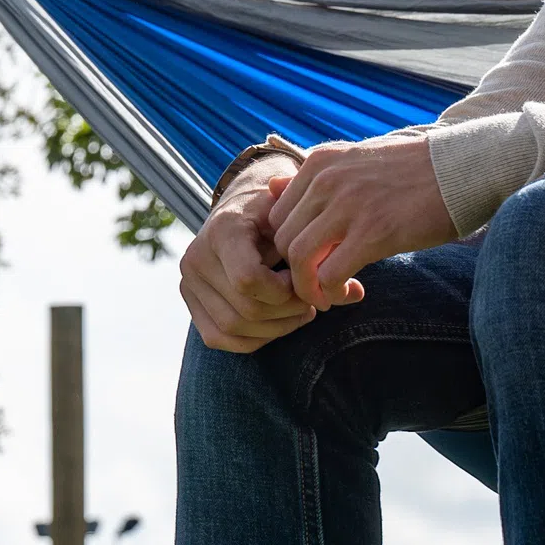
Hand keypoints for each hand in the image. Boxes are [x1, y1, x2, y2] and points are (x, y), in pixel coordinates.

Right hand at [178, 157, 317, 352]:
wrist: (245, 205)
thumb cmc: (279, 212)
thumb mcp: (299, 223)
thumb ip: (324, 256)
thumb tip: (356, 294)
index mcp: (224, 229)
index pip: (248, 280)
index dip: (284, 291)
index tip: (302, 279)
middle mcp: (196, 256)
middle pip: (245, 309)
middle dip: (286, 313)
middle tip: (310, 303)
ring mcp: (188, 281)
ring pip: (232, 328)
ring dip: (274, 328)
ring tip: (297, 311)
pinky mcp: (189, 301)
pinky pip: (217, 337)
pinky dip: (251, 339)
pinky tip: (276, 324)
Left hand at [269, 134, 452, 310]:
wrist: (462, 169)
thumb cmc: (413, 170)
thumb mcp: (355, 160)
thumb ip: (312, 177)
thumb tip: (271, 189)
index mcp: (320, 162)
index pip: (276, 215)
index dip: (287, 246)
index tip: (309, 261)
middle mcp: (327, 180)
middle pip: (283, 239)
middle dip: (295, 271)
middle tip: (319, 284)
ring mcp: (348, 205)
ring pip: (299, 259)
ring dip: (308, 288)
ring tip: (328, 296)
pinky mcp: (373, 233)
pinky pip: (330, 275)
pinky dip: (333, 292)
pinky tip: (350, 292)